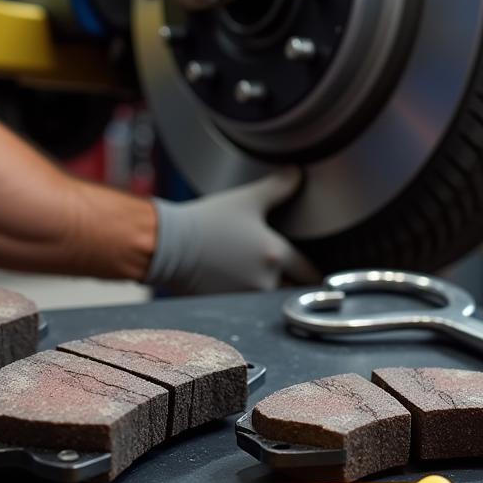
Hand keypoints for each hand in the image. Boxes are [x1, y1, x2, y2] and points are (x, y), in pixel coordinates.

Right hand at [146, 170, 320, 294]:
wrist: (166, 245)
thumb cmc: (204, 223)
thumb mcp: (246, 199)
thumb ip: (279, 187)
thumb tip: (298, 174)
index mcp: (275, 255)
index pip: (308, 272)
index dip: (313, 272)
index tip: (316, 275)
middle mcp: (264, 281)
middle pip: (291, 291)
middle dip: (291, 285)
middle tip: (288, 277)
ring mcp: (245, 298)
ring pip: (268, 300)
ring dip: (268, 293)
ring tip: (257, 279)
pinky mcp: (226, 308)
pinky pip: (246, 308)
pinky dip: (246, 299)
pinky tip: (237, 285)